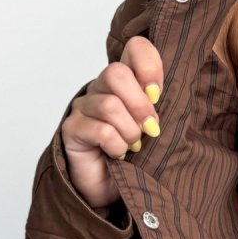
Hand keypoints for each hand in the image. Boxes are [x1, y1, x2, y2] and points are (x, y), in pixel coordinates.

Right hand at [61, 36, 164, 209]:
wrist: (113, 190)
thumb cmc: (138, 156)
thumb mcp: (157, 126)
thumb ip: (162, 105)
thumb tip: (165, 94)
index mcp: (126, 81)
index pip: (135, 48)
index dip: (149, 64)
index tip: (158, 93)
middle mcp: (100, 88)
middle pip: (115, 73)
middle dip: (140, 104)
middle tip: (151, 129)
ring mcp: (83, 107)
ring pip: (108, 104)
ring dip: (130, 130)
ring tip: (135, 146)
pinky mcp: (72, 129)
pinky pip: (100, 130)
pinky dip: (117, 146)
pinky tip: (119, 155)